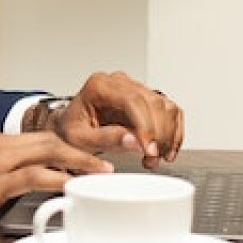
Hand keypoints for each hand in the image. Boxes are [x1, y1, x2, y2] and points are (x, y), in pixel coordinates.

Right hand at [0, 128, 112, 221]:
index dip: (70, 145)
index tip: (92, 153)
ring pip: (49, 155)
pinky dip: (57, 183)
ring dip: (81, 163)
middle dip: (87, 146)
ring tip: (104, 174)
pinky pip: (32, 180)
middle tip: (114, 152)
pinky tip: (73, 190)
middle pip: (52, 140)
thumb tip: (9, 187)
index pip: (39, 139)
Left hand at [53, 72, 183, 169]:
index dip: (145, 126)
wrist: (68, 129)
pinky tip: (167, 150)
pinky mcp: (145, 100)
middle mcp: (118, 83)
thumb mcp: (79, 139)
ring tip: (155, 158)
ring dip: (168, 136)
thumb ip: (105, 139)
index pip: (132, 100)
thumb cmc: (69, 131)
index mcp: (99, 86)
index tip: (149, 149)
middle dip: (158, 135)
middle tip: (152, 159)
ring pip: (165, 106)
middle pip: (152, 103)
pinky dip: (173, 132)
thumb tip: (133, 140)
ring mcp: (134, 89)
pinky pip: (169, 112)